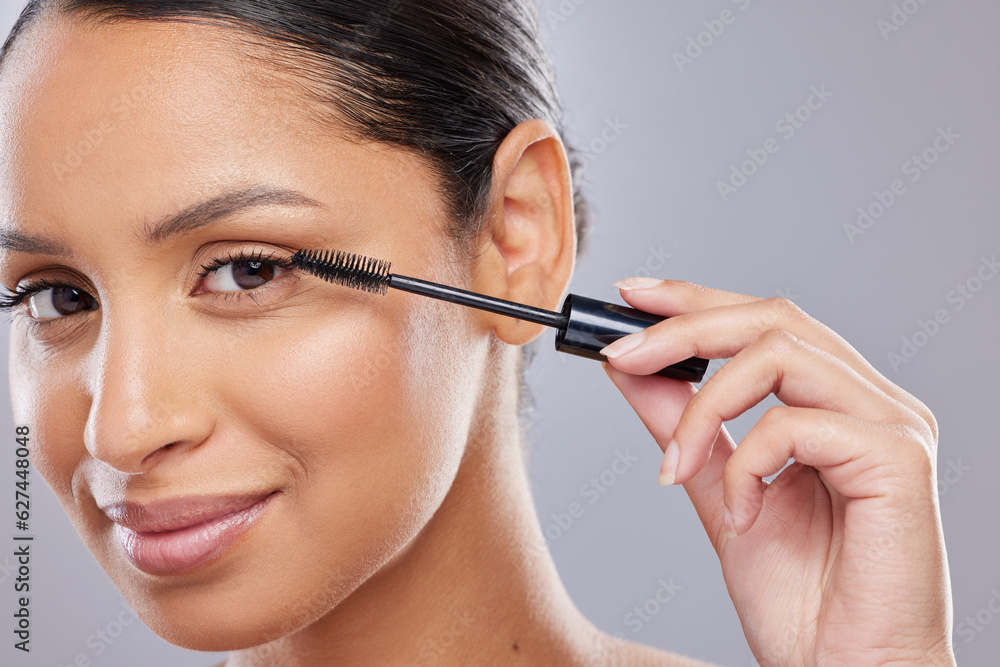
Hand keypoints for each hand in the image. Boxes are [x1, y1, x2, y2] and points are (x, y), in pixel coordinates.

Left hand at [598, 277, 955, 665]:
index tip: (632, 296)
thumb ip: (684, 428)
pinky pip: (795, 424)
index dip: (697, 298)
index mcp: (837, 403)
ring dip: (704, 406)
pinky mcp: (899, 459)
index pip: (766, 322)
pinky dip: (745, 464)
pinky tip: (742, 514)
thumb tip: (632, 369)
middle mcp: (871, 401)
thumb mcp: (719, 493)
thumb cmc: (802, 598)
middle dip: (685, 327)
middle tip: (622, 355)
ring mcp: (892, 425)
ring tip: (676, 468)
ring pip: (780, 354)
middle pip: (774, 318)